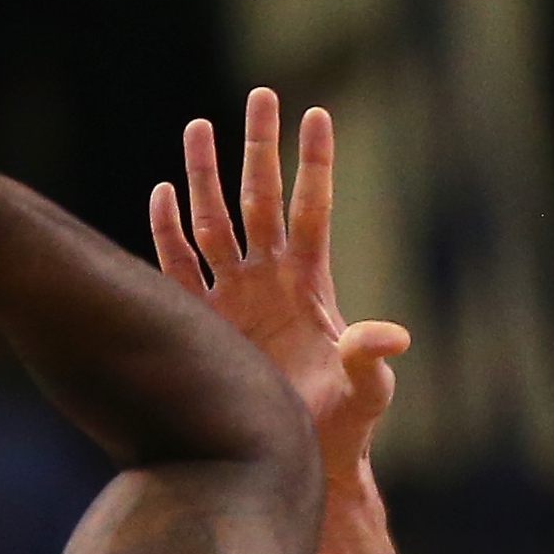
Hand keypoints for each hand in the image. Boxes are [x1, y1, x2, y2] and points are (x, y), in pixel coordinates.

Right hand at [151, 88, 407, 483]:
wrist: (299, 458)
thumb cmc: (343, 424)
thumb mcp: (367, 389)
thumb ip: (369, 356)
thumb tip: (392, 337)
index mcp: (310, 283)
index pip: (311, 209)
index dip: (314, 164)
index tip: (317, 113)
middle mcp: (268, 279)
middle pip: (261, 198)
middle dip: (260, 147)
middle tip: (261, 95)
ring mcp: (232, 297)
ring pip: (215, 222)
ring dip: (205, 176)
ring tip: (198, 126)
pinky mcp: (201, 323)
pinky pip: (178, 268)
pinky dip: (167, 232)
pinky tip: (161, 193)